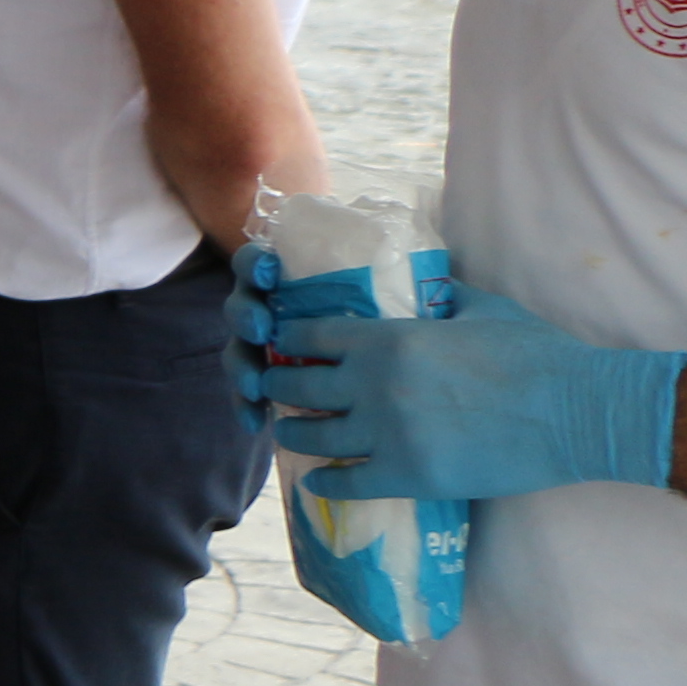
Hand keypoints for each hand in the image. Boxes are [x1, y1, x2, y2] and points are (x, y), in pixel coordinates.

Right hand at [233, 235, 461, 412]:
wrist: (430, 396)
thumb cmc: (445, 350)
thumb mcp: (441, 317)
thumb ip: (437, 296)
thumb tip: (440, 284)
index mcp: (308, 283)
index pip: (268, 262)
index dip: (258, 264)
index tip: (272, 274)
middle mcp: (282, 313)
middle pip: (246, 305)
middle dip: (245, 315)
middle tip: (262, 330)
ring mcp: (270, 352)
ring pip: (241, 351)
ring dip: (242, 366)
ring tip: (255, 387)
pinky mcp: (269, 389)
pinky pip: (247, 396)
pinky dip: (244, 407)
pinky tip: (254, 423)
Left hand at [263, 282, 686, 502]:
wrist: (579, 412)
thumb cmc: (537, 356)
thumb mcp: (483, 309)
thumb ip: (443, 299)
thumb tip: (429, 290)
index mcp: (388, 339)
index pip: (308, 336)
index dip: (288, 341)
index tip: (281, 346)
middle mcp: (374, 385)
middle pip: (294, 386)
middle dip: (278, 387)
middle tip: (274, 391)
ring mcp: (386, 434)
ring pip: (311, 437)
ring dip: (295, 434)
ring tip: (291, 433)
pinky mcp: (407, 476)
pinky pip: (344, 483)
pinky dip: (325, 483)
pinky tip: (316, 481)